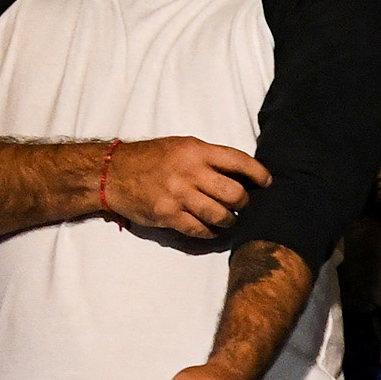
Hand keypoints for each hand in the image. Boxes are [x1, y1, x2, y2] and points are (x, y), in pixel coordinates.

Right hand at [101, 135, 268, 239]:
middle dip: (244, 202)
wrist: (113, 173)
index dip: (258, 173)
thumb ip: (208, 158)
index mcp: (195, 151)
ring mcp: (178, 195)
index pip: (238, 161)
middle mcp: (189, 172)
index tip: (267, 181)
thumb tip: (239, 173)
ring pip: (220, 215)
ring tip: (229, 219)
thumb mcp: (181, 147)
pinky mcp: (168, 214)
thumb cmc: (151, 159)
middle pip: (234, 193)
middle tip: (243, 204)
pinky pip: (199, 229)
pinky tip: (212, 229)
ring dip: (230, 220)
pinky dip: (210, 232)